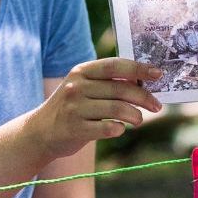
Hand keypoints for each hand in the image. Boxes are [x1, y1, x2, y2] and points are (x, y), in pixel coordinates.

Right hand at [25, 58, 162, 159]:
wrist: (40, 132)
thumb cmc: (71, 107)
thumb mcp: (83, 87)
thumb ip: (108, 83)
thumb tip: (142, 82)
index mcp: (82, 71)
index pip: (115, 65)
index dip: (139, 69)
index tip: (158, 74)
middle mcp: (77, 87)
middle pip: (120, 89)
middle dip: (144, 97)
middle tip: (157, 106)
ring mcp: (75, 108)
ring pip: (117, 109)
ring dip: (135, 115)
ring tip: (139, 120)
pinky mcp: (75, 129)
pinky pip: (106, 128)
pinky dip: (118, 129)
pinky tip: (120, 129)